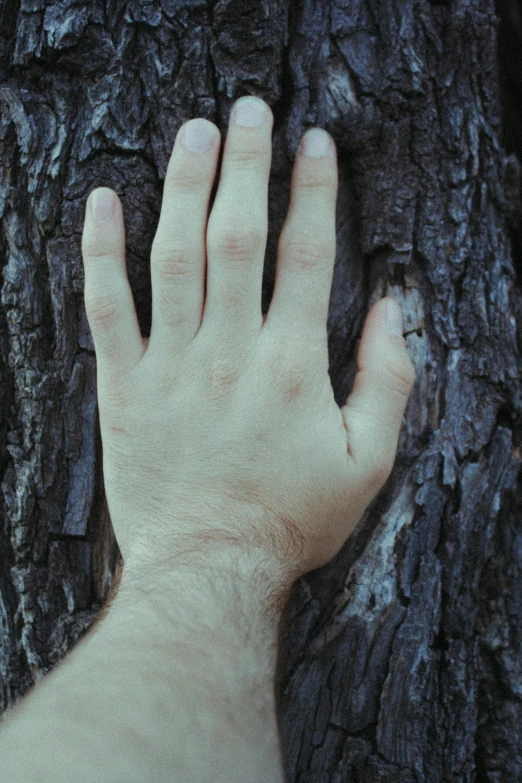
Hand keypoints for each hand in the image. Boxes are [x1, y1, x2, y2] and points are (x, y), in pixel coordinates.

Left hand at [81, 96, 414, 587]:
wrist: (210, 569)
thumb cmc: (292, 520)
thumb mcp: (367, 462)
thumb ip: (388, 381)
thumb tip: (393, 310)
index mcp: (293, 365)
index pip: (306, 254)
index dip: (314, 192)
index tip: (315, 144)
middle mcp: (231, 351)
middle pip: (238, 236)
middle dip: (247, 165)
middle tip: (250, 110)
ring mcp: (171, 366)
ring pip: (174, 257)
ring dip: (184, 186)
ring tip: (194, 132)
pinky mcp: (123, 388)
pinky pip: (107, 308)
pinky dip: (101, 252)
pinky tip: (103, 202)